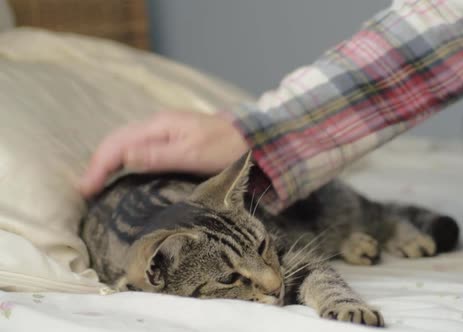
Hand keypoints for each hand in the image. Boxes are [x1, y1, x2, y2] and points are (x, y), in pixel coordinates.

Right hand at [78, 111, 248, 197]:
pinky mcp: (172, 138)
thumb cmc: (226, 148)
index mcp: (159, 126)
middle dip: (98, 163)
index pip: (117, 144)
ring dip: (108, 160)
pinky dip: (123, 159)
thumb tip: (123, 156)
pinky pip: (138, 146)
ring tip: (96, 183)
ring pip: (125, 142)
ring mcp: (165, 130)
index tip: (86, 190)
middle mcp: (158, 124)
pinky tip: (122, 171)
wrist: (252, 139)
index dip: (99, 166)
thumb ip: (159, 155)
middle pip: (116, 140)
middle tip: (85, 190)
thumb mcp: (193, 154)